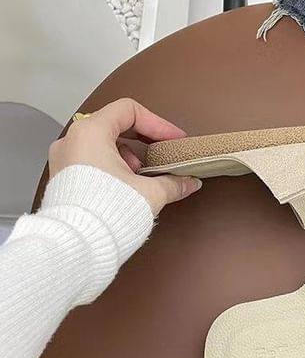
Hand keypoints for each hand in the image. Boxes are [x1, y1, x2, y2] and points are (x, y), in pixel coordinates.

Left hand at [48, 98, 201, 214]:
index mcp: (90, 132)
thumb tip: (188, 182)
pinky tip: (128, 188)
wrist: (76, 246)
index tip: (173, 140)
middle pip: (115, 125)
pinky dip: (113, 168)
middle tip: (162, 155)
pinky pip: (92, 162)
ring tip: (144, 176)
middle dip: (144, 141)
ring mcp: (64, 160)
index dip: (158, 124)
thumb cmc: (104, 213)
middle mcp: (72, 141)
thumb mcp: (150, 193)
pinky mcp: (63, 180)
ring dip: (128, 156)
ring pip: (102, 144)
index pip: (129, 111)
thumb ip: (174, 183)